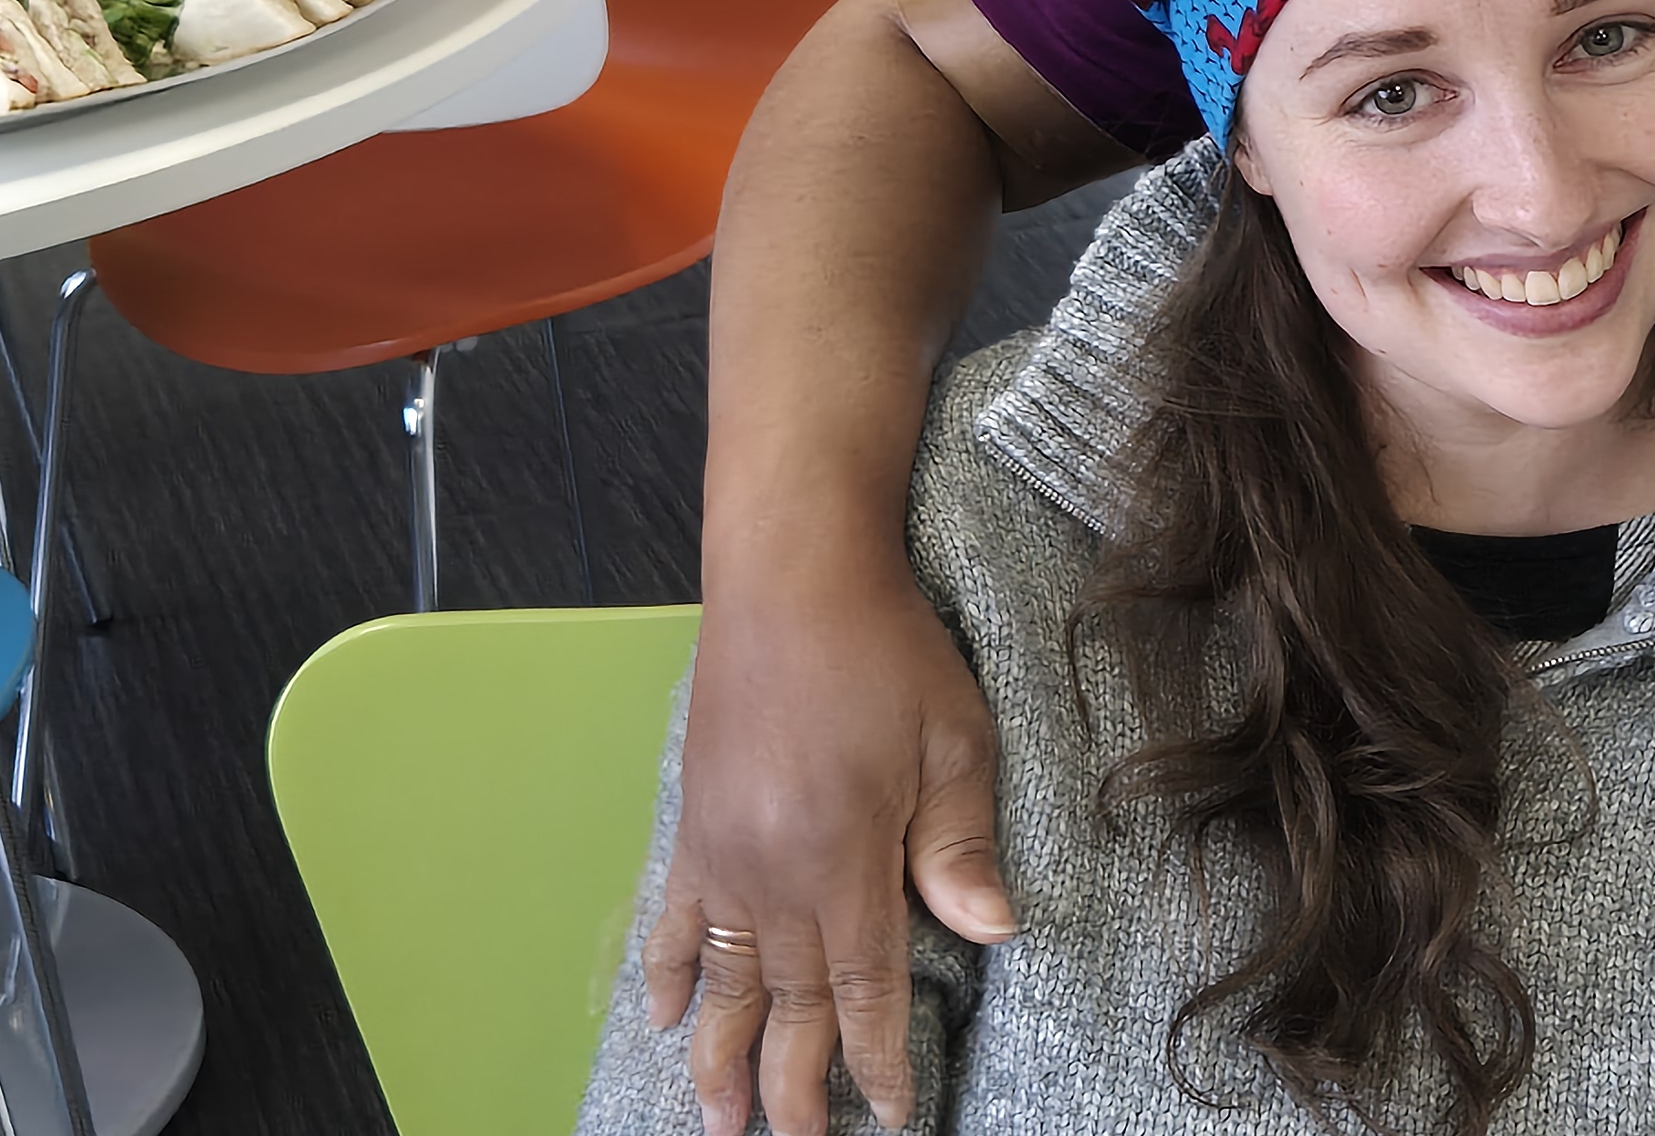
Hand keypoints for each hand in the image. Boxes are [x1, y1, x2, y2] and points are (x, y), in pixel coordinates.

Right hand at [644, 570, 1017, 1135]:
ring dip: (722, 1055)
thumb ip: (960, 843)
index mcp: (845, 861)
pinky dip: (670, 971)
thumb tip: (991, 935)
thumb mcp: (954, 737)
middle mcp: (774, 873)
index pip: (864, 990)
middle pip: (789, 1003)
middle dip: (794, 1085)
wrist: (791, 574)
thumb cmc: (886, 647)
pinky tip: (664, 1016)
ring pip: (725, 979)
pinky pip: (676, 917)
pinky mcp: (695, 821)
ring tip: (717, 1122)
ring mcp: (724, 851)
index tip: (891, 1113)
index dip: (876, 1060)